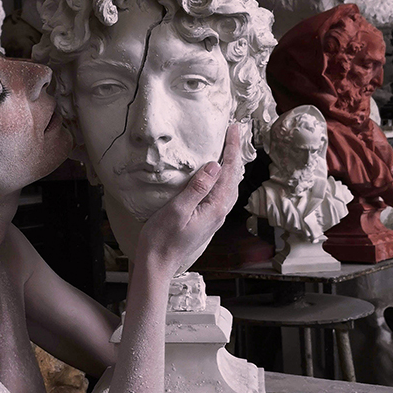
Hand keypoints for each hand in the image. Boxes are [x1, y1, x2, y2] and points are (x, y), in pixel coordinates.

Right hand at [137, 123, 244, 273]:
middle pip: (234, 178)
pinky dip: (222, 178)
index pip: (229, 172)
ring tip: (228, 149)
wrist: (157, 263)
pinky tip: (215, 175)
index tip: (234, 128)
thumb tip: (215, 166)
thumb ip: (197, 188)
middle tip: (234, 133)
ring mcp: (213, 217)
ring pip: (229, 186)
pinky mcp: (205, 220)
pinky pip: (220, 193)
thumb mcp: (177, 209)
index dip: (232, 148)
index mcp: (215, 208)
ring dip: (230, 166)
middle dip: (235, 154)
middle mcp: (219, 212)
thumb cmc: (162, 237)